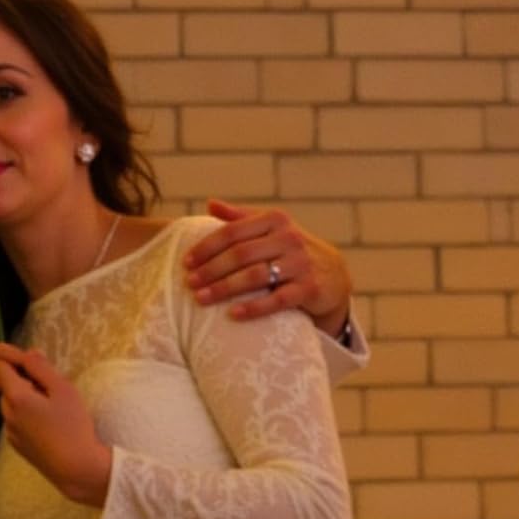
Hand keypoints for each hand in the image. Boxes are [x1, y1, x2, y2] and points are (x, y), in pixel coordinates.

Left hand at [0, 342, 111, 507]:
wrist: (76, 469)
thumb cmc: (73, 426)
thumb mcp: (63, 389)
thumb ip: (41, 368)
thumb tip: (26, 354)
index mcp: (18, 396)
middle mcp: (8, 413)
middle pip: (3, 384)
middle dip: (15, 376)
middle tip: (42, 380)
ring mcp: (11, 431)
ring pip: (9, 402)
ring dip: (20, 394)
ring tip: (49, 403)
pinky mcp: (17, 444)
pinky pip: (15, 419)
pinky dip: (23, 411)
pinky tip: (45, 421)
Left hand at [182, 200, 351, 330]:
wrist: (333, 273)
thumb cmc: (289, 248)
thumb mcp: (270, 227)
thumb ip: (241, 217)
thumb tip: (210, 203)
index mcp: (274, 219)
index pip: (233, 232)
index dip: (207, 247)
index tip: (186, 262)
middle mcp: (288, 238)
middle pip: (241, 254)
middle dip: (211, 269)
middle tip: (189, 283)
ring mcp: (300, 263)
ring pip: (255, 276)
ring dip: (224, 288)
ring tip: (201, 299)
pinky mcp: (309, 288)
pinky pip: (277, 300)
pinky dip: (253, 308)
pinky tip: (232, 315)